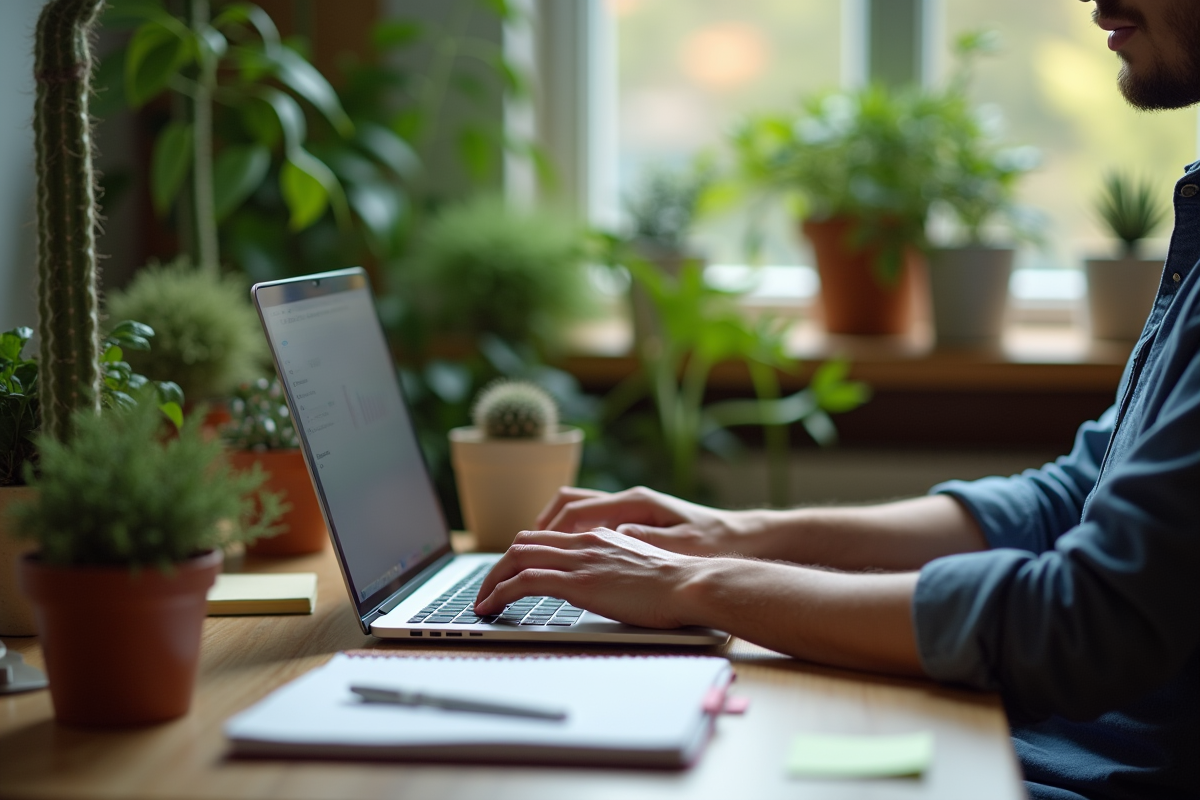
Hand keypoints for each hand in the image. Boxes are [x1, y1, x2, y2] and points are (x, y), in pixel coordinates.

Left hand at [472, 528, 705, 628]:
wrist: (691, 584)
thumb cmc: (675, 584)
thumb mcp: (639, 567)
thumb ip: (616, 566)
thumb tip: (606, 580)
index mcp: (598, 537)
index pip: (545, 538)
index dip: (520, 554)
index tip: (509, 575)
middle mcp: (584, 542)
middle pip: (523, 543)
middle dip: (497, 567)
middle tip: (486, 590)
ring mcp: (579, 561)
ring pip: (516, 558)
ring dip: (491, 580)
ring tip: (481, 602)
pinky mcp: (578, 582)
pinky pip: (524, 582)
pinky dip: (500, 593)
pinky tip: (491, 609)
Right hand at [535, 486, 759, 556]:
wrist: (742, 539)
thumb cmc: (714, 542)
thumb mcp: (679, 546)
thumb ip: (641, 541)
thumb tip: (605, 538)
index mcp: (634, 503)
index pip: (572, 512)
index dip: (544, 536)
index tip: (524, 557)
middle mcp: (628, 501)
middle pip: (566, 506)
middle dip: (536, 533)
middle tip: (513, 561)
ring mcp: (630, 510)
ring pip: (575, 510)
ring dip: (551, 531)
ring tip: (530, 556)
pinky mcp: (634, 522)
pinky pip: (590, 521)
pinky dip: (569, 535)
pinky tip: (565, 557)